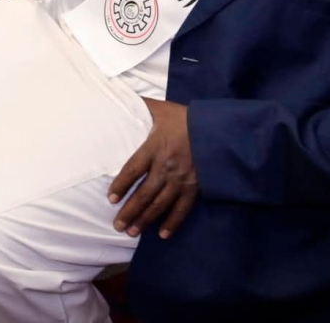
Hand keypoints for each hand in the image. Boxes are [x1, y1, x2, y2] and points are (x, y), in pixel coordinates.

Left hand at [109, 99, 197, 239]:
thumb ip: (140, 106)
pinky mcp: (196, 187)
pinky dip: (172, 222)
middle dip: (130, 211)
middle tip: (117, 225)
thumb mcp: (160, 109)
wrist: (219, 128)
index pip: (132, 170)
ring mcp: (182, 179)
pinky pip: (182, 208)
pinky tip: (162, 234)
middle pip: (144, 193)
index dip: (121, 186)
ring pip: (160, 204)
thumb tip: (120, 96)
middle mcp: (167, 167)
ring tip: (132, 232)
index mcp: (155, 147)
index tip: (111, 199)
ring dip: (145, 219)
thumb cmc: (186, 118)